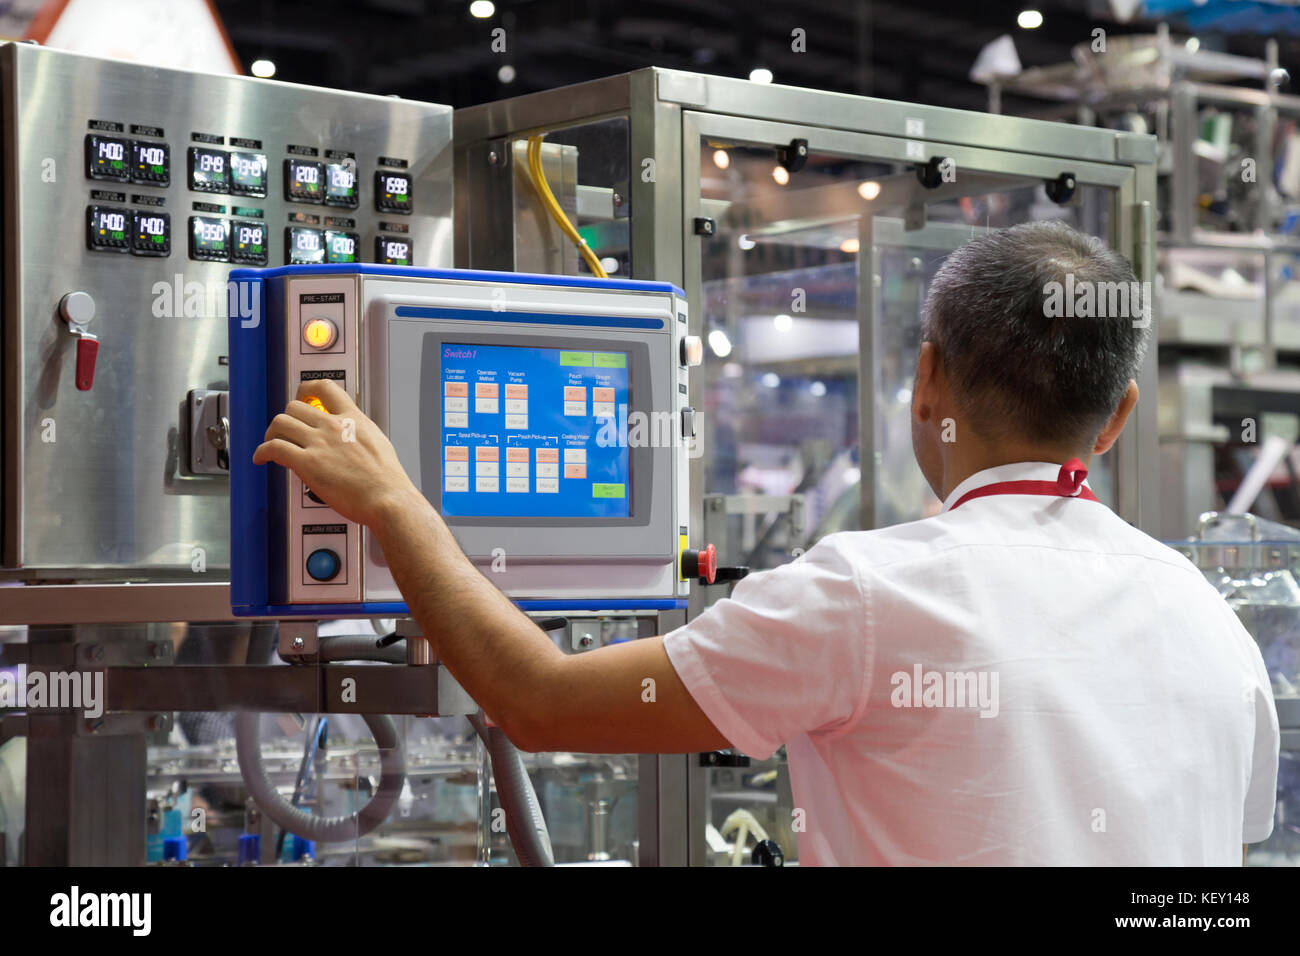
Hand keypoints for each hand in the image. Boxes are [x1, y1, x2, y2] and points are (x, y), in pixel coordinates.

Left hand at [252, 378, 421, 527]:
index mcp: (352, 419)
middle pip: (294, 407)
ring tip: (271, 444)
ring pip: (280, 423)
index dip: (306, 389)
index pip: (325, 388)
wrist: (387, 498)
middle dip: (286, 418)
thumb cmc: (387, 480)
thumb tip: (351, 437)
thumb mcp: (378, 442)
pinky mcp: (307, 463)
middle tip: (285, 431)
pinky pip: (274, 448)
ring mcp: (319, 443)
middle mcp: (333, 426)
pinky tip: (261, 458)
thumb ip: (358, 434)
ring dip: (271, 433)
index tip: (302, 397)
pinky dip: (261, 452)